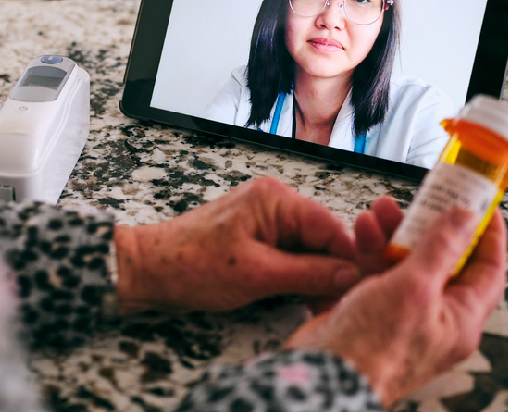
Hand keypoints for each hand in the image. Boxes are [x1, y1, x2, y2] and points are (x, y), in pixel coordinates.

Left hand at [113, 176, 359, 314]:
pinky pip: (291, 252)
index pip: (333, 227)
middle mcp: (273, 201)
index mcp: (275, 199)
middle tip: (333, 306)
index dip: (349, 261)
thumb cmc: (191, 265)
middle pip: (324, 237)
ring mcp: (264, 217)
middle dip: (332, 272)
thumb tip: (352, 276)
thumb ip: (309, 273)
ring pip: (310, 248)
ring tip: (315, 307)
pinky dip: (298, 275)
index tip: (358, 291)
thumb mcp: (257, 275)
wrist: (149, 269)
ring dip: (315, 277)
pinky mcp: (256, 235)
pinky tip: (301, 298)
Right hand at [285, 201, 507, 407]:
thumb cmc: (374, 348)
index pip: (487, 270)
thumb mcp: (414, 287)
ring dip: (392, 234)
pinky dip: (369, 250)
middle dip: (426, 227)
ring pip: (404, 263)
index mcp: (459, 319)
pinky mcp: (370, 310)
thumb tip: (466, 219)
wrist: (325, 372)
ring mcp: (400, 314)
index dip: (487, 235)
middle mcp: (433, 317)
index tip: (481, 206)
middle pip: (440, 261)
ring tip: (379, 211)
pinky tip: (361, 231)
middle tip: (419, 201)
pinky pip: (376, 273)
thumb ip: (441, 248)